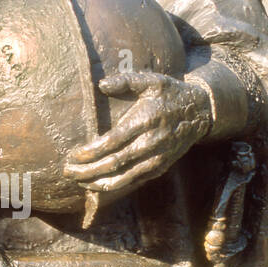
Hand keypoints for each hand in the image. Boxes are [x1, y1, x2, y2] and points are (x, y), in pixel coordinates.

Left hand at [62, 69, 211, 199]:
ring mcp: (156, 159)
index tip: (74, 155)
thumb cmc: (171, 94)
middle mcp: (151, 144)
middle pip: (114, 163)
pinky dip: (115, 185)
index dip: (91, 152)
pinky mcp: (160, 168)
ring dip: (98, 182)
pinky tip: (98, 185)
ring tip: (78, 181)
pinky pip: (134, 181)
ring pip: (123, 178)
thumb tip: (100, 85)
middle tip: (67, 171)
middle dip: (88, 170)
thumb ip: (126, 81)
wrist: (200, 112)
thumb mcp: (152, 81)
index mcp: (145, 121)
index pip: (113, 142)